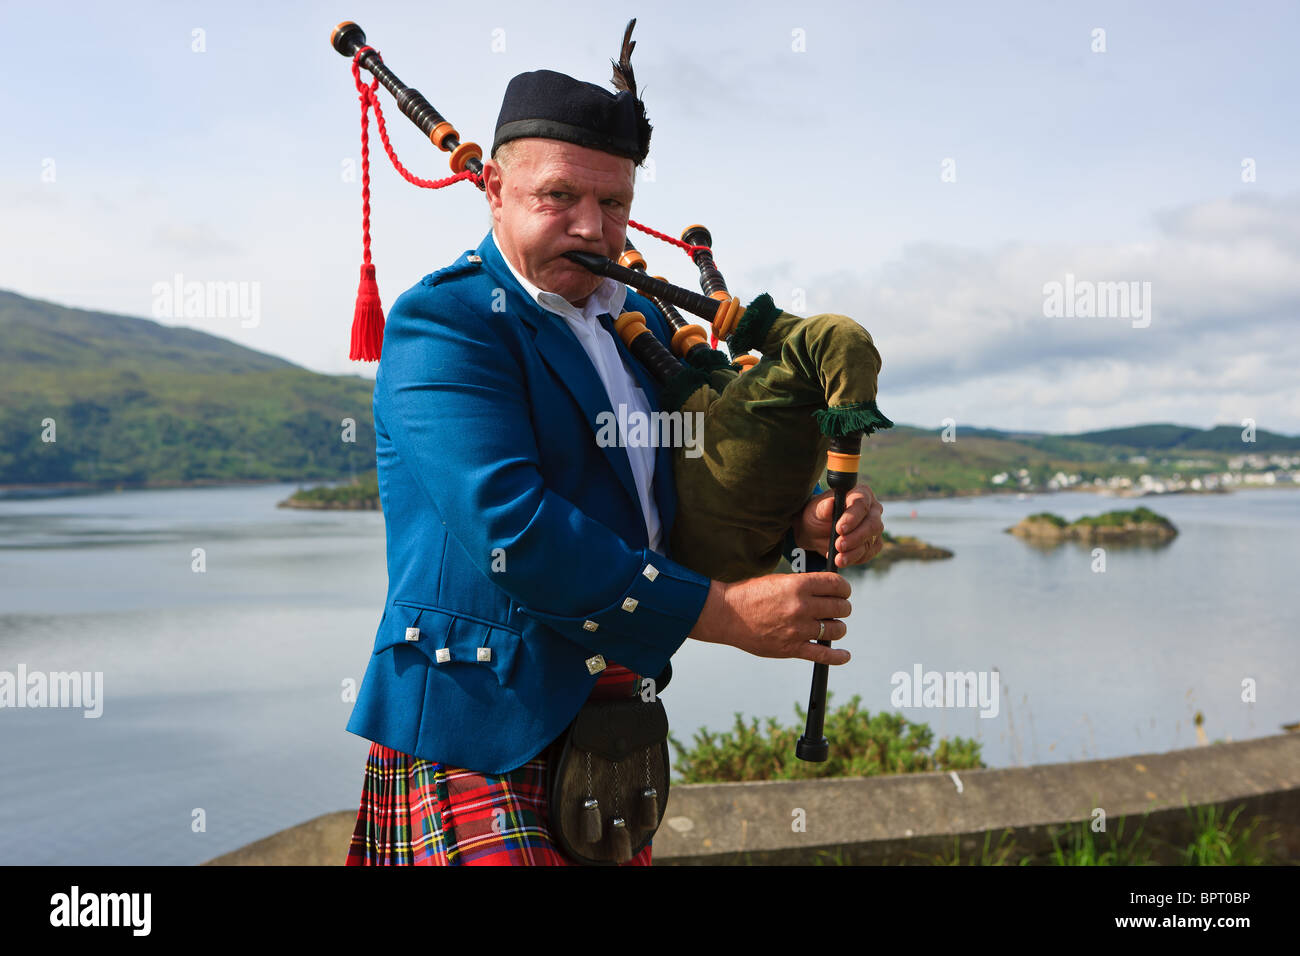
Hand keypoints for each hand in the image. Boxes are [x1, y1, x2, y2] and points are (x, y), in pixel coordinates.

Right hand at [687, 574, 852, 665]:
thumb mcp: (780, 581)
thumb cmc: (752, 595)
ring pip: (836, 630)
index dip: (844, 588)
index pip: (837, 585)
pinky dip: (838, 657)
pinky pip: (824, 655)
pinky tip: (844, 655)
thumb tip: (830, 591)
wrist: (727, 614)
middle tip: (837, 609)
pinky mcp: (791, 649)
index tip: (843, 592)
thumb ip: (805, 586)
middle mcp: (801, 606)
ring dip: (837, 628)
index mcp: (799, 585)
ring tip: (831, 627)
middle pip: (841, 607)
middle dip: (842, 608)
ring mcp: (797, 629)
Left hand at [793, 483, 884, 567]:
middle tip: (838, 546)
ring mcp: (875, 527)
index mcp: (860, 494)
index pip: (861, 504)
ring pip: (871, 541)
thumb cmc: (817, 515)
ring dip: (854, 552)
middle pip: (872, 524)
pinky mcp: (873, 544)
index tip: (839, 529)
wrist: (816, 531)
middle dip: (855, 537)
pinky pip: (869, 553)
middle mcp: (872, 509)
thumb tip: (830, 504)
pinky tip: (842, 560)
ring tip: (838, 559)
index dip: (852, 517)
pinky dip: (855, 558)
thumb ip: (823, 508)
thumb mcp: (815, 510)